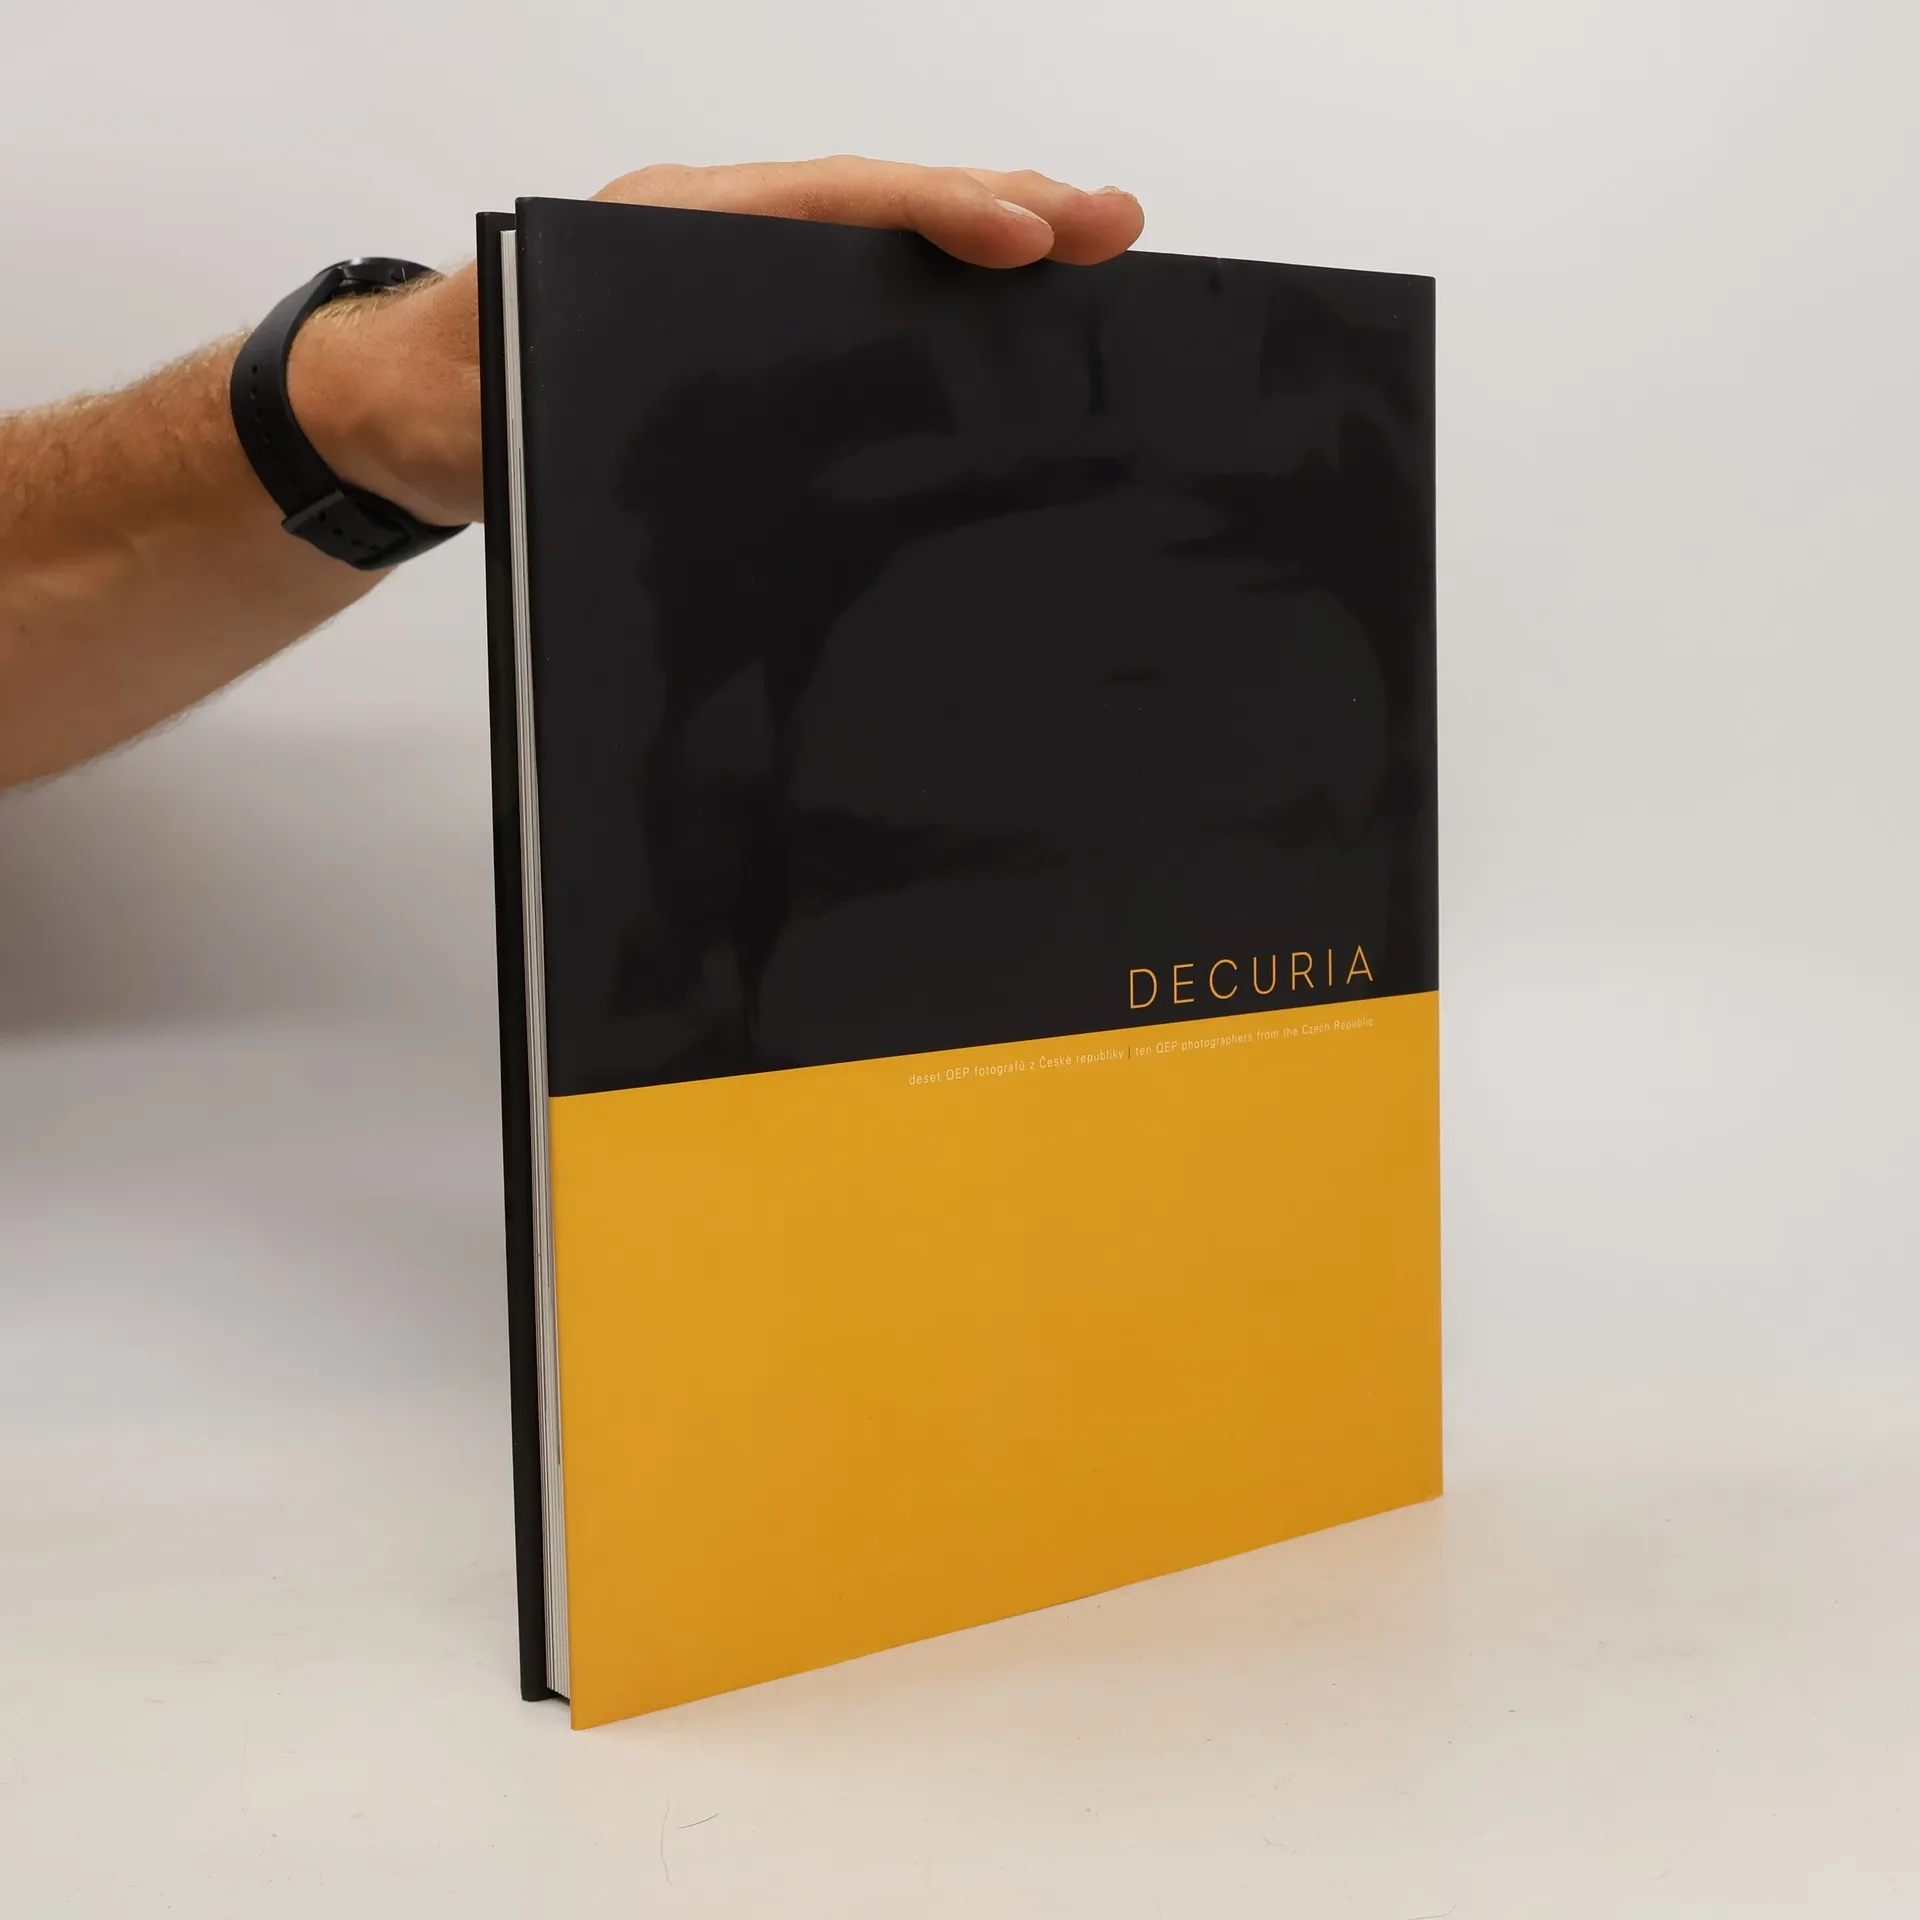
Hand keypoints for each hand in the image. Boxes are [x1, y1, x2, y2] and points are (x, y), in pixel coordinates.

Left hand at [292, 157, 1144, 531]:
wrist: (392, 409)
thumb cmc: (444, 403)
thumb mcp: (497, 417)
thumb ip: (574, 415)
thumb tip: (668, 447)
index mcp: (659, 230)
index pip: (822, 200)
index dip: (931, 212)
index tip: (1023, 234)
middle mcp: (706, 230)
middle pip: (873, 200)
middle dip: (1000, 203)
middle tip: (1113, 221)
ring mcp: (727, 268)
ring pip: (873, 235)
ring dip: (982, 236)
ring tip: (1088, 245)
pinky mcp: (737, 318)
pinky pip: (851, 285)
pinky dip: (931, 285)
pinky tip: (993, 309)